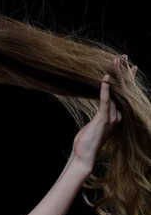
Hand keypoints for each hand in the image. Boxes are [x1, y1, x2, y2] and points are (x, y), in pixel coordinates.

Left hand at [71, 56, 135, 170]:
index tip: (129, 67)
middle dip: (123, 73)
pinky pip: (105, 101)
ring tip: (115, 61)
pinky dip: (105, 89)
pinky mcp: (103, 120)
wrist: (84, 157)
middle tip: (123, 57)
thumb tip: (101, 103)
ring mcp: (111, 118)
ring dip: (114, 76)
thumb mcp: (95, 124)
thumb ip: (100, 114)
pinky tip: (104, 78)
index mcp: (116, 116)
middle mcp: (117, 116)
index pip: (122, 94)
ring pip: (115, 92)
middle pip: (121, 90)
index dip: (126, 80)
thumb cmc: (87, 142)